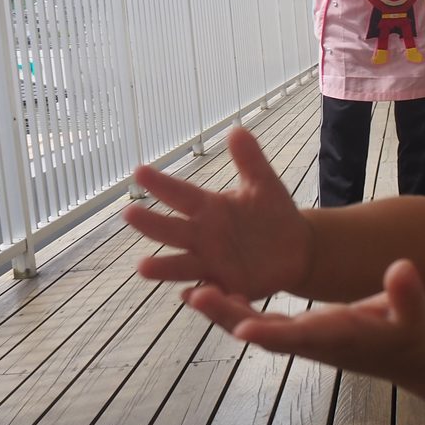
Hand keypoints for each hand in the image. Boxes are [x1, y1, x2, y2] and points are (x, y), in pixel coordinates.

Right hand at [123, 127, 313, 300]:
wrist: (295, 248)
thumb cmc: (272, 213)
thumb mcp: (264, 184)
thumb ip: (250, 160)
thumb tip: (237, 128)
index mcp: (208, 208)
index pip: (180, 194)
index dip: (162, 184)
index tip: (139, 171)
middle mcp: (201, 236)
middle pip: (172, 230)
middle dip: (151, 223)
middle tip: (128, 214)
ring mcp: (211, 263)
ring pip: (182, 265)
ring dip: (163, 266)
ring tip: (142, 266)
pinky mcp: (226, 286)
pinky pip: (210, 291)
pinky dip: (199, 294)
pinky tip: (188, 296)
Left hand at [186, 259, 424, 385]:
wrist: (408, 354)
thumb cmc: (413, 332)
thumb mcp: (416, 314)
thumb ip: (408, 293)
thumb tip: (402, 268)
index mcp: (339, 337)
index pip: (301, 337)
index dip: (272, 333)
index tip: (244, 326)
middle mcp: (313, 341)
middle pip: (264, 334)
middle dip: (230, 317)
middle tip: (196, 294)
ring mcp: (303, 338)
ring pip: (255, 328)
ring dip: (223, 313)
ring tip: (191, 291)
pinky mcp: (300, 331)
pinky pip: (260, 322)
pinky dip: (235, 309)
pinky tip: (211, 292)